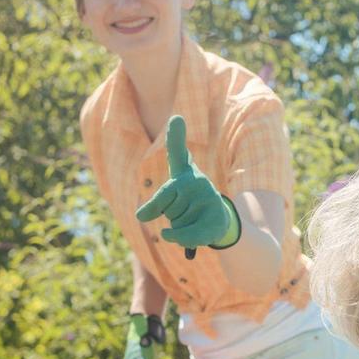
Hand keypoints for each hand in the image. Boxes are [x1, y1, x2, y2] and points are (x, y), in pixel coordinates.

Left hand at [136, 115, 239, 250]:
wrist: (219, 223)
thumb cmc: (190, 207)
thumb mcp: (172, 198)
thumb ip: (154, 204)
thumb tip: (140, 217)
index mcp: (186, 175)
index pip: (178, 156)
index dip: (176, 136)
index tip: (176, 119)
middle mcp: (198, 183)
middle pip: (165, 205)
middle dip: (167, 214)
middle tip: (183, 211)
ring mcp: (208, 200)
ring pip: (174, 220)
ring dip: (177, 227)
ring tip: (192, 220)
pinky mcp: (215, 219)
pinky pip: (186, 233)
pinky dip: (179, 239)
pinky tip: (180, 236)